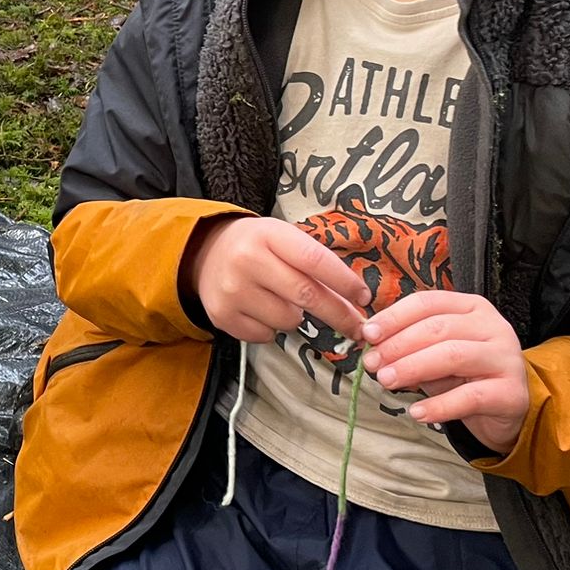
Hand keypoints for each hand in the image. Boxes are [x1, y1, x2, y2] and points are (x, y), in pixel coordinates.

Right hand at [181, 215, 370, 348]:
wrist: (205, 253)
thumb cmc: (257, 246)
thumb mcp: (283, 239)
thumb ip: (315, 264)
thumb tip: (355, 302)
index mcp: (268, 234)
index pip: (315, 260)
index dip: (345, 282)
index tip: (364, 297)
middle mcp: (247, 260)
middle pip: (307, 295)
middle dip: (340, 314)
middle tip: (359, 327)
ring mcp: (232, 290)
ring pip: (289, 320)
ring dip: (297, 317)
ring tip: (282, 300)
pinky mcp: (223, 316)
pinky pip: (267, 335)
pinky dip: (272, 328)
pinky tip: (261, 309)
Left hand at [360, 291, 529, 454]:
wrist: (509, 410)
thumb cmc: (466, 375)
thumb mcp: (435, 354)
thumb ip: (410, 347)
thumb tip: (371, 348)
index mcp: (471, 307)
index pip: (427, 303)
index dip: (394, 317)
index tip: (367, 334)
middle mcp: (493, 326)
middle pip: (437, 328)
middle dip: (398, 345)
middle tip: (372, 364)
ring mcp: (506, 358)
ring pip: (453, 355)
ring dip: (412, 368)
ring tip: (386, 381)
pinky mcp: (511, 392)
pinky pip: (470, 397)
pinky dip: (439, 405)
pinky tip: (417, 412)